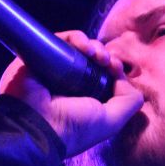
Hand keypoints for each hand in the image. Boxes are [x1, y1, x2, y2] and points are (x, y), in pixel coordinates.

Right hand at [0, 30, 142, 156]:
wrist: (36, 124)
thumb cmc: (74, 127)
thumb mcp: (111, 121)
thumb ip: (128, 102)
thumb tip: (125, 79)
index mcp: (85, 100)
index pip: (103, 75)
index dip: (114, 68)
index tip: (117, 69)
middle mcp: (69, 84)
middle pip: (92, 59)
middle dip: (104, 56)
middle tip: (108, 61)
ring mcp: (54, 70)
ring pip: (78, 48)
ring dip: (93, 46)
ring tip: (97, 54)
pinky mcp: (39, 56)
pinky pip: (60, 40)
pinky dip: (76, 38)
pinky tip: (84, 47)